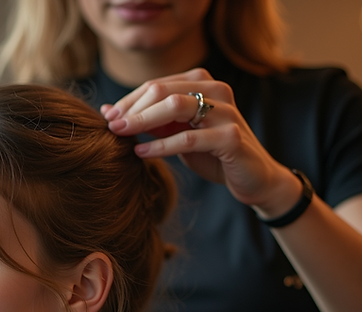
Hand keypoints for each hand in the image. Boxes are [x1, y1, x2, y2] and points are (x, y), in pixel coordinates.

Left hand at [101, 68, 302, 218]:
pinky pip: (189, 138)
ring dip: (143, 121)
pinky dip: (161, 146)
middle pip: (163, 91)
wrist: (253, 178)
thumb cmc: (212, 153)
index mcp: (203, 83)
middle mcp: (217, 90)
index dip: (129, 101)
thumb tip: (108, 111)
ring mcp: (227, 112)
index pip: (156, 85)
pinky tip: (141, 153)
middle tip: (110, 126)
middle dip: (132, 109)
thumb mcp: (177, 134)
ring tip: (121, 135)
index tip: (108, 117)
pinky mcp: (231, 138)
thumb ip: (151, 121)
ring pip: (176, 106)